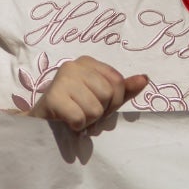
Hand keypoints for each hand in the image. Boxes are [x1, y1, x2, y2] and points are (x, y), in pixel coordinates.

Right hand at [26, 56, 147, 131]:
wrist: (43, 122)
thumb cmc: (75, 108)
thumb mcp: (103, 98)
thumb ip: (123, 89)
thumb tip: (145, 78)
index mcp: (87, 62)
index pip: (118, 81)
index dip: (113, 100)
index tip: (97, 103)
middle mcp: (73, 65)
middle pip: (108, 94)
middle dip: (100, 110)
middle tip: (84, 111)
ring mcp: (62, 78)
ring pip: (95, 108)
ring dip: (88, 120)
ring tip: (75, 115)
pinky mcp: (53, 96)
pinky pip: (80, 118)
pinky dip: (76, 126)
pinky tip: (67, 121)